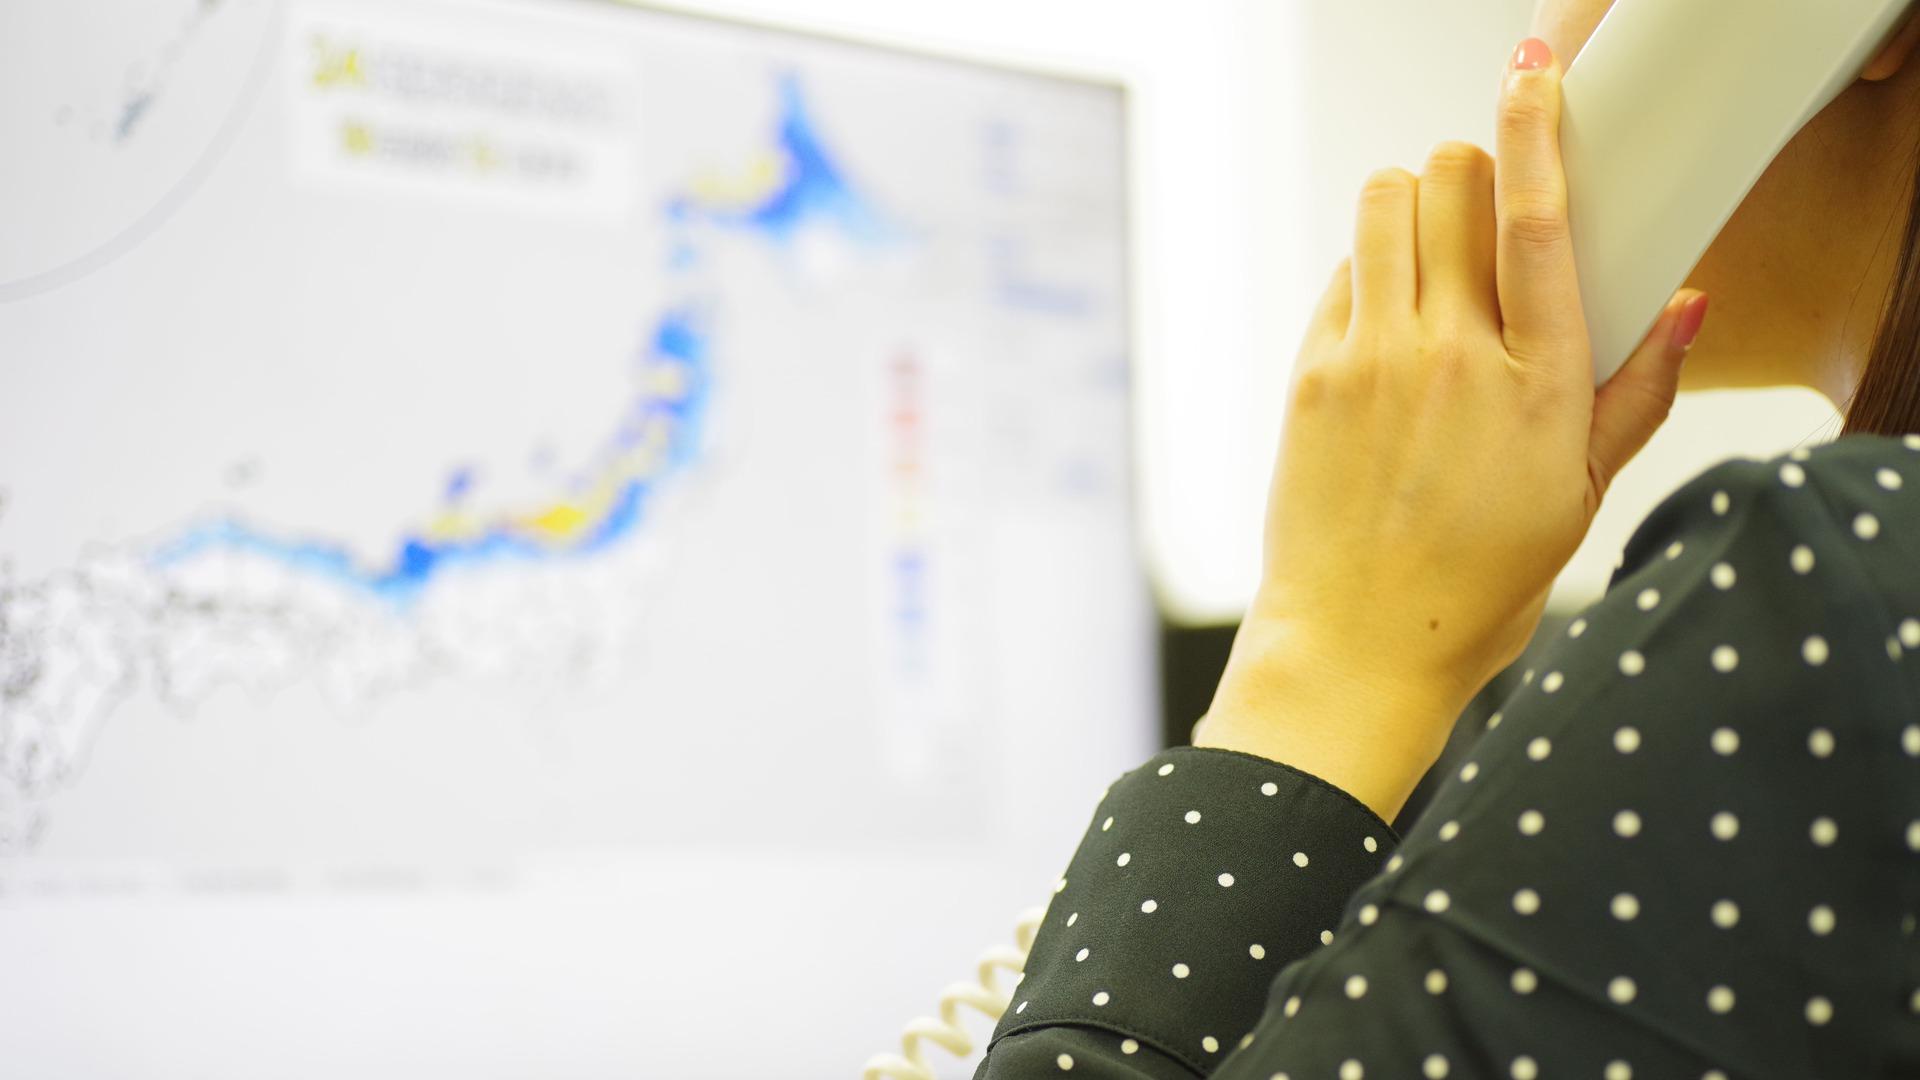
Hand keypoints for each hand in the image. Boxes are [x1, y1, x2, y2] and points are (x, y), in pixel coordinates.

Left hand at [1195, 37, 1710, 820]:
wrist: (1357, 645)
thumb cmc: (1478, 584)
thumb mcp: (1581, 498)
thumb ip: (1637, 393)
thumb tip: (1692, 306)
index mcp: (1537, 385)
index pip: (1534, 220)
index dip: (1533, 129)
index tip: (1528, 73)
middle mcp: (1451, 357)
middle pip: (1451, 182)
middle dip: (1470, 170)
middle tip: (1481, 213)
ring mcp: (1370, 360)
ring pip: (1382, 204)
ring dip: (1411, 204)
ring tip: (1428, 256)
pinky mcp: (1310, 375)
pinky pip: (1341, 273)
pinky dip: (1367, 271)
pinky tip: (1386, 324)